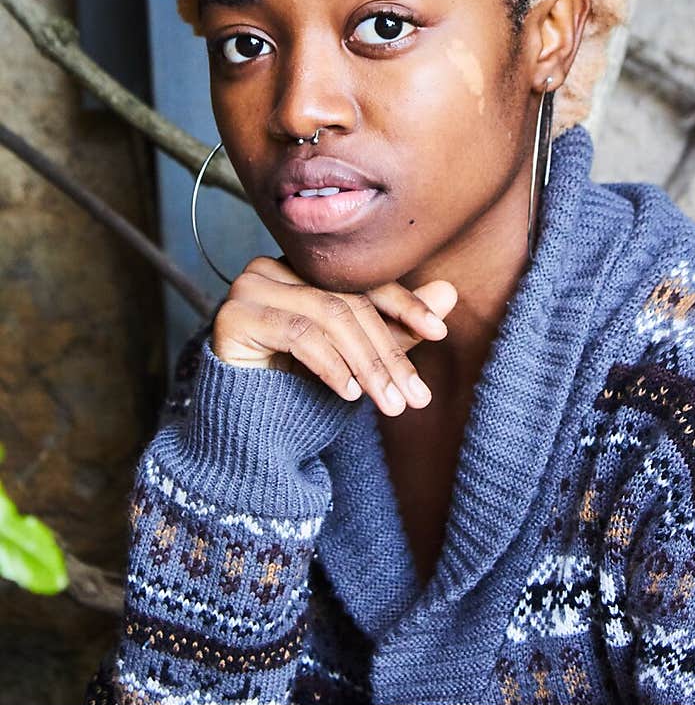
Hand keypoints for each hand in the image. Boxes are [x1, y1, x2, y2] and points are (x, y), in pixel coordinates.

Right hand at [211, 255, 457, 415]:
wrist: (244, 437)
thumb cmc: (299, 392)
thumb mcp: (358, 359)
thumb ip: (397, 326)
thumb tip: (450, 292)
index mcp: (303, 270)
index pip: (362, 281)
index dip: (405, 305)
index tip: (440, 333)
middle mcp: (274, 268)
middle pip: (348, 302)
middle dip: (388, 352)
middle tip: (415, 395)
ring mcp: (250, 286)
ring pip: (328, 316)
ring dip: (367, 364)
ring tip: (390, 402)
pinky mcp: (234, 315)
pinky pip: (298, 333)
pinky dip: (331, 366)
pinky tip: (349, 394)